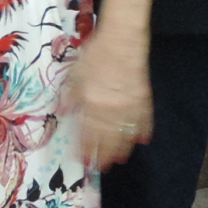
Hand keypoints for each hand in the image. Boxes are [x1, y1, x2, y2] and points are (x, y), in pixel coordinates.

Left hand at [66, 35, 150, 169]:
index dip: (84, 148)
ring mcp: (129, 106)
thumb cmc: (95, 53)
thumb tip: (63, 113)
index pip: (87, 133)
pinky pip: (144, 121)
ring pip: (125, 134)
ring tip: (118, 160)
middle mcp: (110, 110)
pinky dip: (142, 131)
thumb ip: (70, 96)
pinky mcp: (144, 99)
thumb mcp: (75, 74)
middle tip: (101, 167)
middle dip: (103, 154)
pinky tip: (141, 141)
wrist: (122, 40)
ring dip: (121, 149)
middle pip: (106, 139)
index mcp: (91, 104)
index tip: (81, 159)